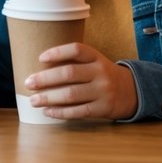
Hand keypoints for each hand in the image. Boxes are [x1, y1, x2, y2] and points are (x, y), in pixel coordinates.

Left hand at [24, 42, 139, 120]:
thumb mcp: (95, 62)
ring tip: (34, 100)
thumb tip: (41, 68)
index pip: (76, 49)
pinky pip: (78, 111)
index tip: (40, 58)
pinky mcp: (103, 108)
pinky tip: (48, 111)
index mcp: (97, 57)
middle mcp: (100, 72)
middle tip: (29, 83)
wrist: (132, 91)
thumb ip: (74, 62)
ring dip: (49, 98)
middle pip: (69, 73)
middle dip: (46, 78)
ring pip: (71, 94)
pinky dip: (61, 112)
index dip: (57, 52)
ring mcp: (103, 91)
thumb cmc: (103, 75)